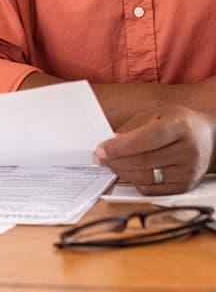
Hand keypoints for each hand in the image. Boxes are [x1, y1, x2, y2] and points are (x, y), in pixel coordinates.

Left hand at [93, 105, 215, 194]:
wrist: (210, 139)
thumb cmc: (179, 123)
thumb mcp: (158, 114)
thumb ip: (134, 127)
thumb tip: (111, 142)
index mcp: (179, 126)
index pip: (145, 140)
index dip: (120, 147)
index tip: (100, 150)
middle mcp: (187, 150)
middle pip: (143, 161)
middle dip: (115, 160)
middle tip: (98, 158)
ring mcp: (188, 171)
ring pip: (146, 177)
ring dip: (122, 172)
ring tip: (109, 164)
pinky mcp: (185, 186)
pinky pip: (153, 189)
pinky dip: (134, 181)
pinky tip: (125, 172)